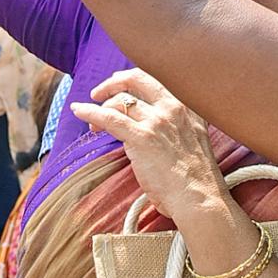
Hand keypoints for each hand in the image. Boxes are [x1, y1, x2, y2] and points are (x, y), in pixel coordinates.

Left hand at [70, 68, 227, 220]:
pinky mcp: (142, 137)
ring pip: (119, 102)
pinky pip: (109, 118)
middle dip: (112, 83)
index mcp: (187, 109)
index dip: (132, 80)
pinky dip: (89, 112)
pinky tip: (78, 110)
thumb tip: (154, 131)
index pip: (154, 82)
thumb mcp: (195, 142)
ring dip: (100, 108)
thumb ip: (178, 129)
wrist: (199, 197)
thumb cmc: (197, 181)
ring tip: (92, 125)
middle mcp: (173, 108)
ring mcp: (157, 121)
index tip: (119, 84)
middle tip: (98, 93)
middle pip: (136, 79)